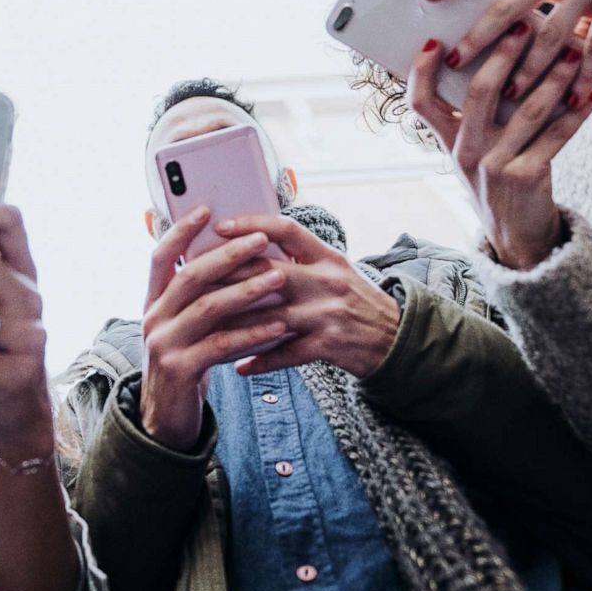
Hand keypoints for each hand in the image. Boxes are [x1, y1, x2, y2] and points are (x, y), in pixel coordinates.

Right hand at [138, 207, 290, 450]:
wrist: (166, 419)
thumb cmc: (187, 362)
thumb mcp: (186, 326)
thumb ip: (200, 297)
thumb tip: (236, 256)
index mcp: (153, 302)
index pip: (160, 257)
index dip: (181, 231)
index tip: (206, 208)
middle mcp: (153, 318)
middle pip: (190, 276)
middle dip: (228, 255)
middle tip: (262, 240)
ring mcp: (163, 344)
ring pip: (207, 308)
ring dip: (246, 290)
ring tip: (278, 278)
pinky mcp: (179, 370)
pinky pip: (220, 344)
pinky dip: (251, 333)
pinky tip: (278, 325)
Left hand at [210, 215, 399, 377]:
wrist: (397, 339)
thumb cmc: (357, 301)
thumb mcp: (335, 269)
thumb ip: (301, 258)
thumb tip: (253, 243)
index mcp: (327, 256)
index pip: (286, 229)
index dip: (252, 224)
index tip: (220, 227)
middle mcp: (327, 280)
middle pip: (269, 272)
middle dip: (228, 276)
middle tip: (194, 280)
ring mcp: (328, 313)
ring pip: (269, 316)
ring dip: (234, 324)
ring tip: (204, 327)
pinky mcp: (329, 345)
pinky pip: (286, 354)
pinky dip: (260, 360)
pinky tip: (238, 366)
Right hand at [405, 24, 591, 269]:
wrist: (517, 237)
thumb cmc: (498, 180)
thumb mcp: (476, 151)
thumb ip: (479, 115)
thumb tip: (502, 58)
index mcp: (448, 141)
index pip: (420, 102)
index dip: (422, 71)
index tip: (436, 40)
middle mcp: (465, 152)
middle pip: (478, 92)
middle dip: (502, 54)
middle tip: (523, 25)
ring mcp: (494, 166)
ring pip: (525, 111)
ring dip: (553, 78)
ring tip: (573, 53)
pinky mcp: (526, 178)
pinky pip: (556, 138)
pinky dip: (577, 115)